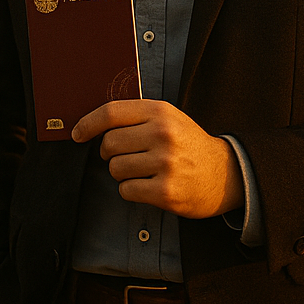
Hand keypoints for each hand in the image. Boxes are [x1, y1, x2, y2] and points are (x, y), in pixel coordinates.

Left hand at [72, 100, 244, 218]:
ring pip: (115, 168)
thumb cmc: (189, 145)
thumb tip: (93, 124)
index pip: (111, 112)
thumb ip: (137, 117)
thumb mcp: (169, 119)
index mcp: (160, 112)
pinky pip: (126, 190)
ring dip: (122, 173)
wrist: (226, 174)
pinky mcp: (166, 191)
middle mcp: (162, 134)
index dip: (88, 123)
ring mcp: (165, 163)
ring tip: (144, 171)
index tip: (77, 134)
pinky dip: (132, 190)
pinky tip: (149, 185)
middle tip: (125, 156)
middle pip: (108, 144)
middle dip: (109, 154)